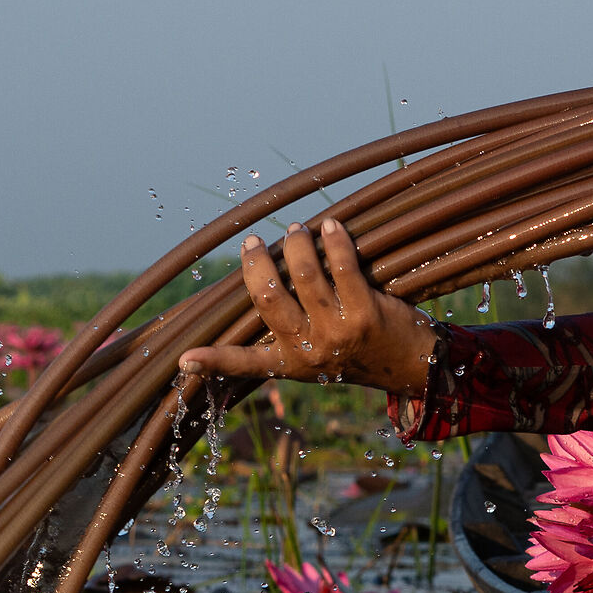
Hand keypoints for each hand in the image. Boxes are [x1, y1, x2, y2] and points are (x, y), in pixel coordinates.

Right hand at [177, 220, 438, 396]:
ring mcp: (338, 332)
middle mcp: (310, 350)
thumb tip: (259, 286)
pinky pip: (342, 266)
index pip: (244, 364)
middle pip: (268, 297)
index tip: (183, 361)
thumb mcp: (317, 356)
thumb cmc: (357, 351)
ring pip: (304, 275)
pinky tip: (331, 226)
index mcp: (290, 364)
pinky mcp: (365, 313)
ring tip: (296, 231)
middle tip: (255, 242)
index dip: (212, 361)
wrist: (409, 366)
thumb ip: (289, 330)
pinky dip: (333, 241)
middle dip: (257, 263)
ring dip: (297, 244)